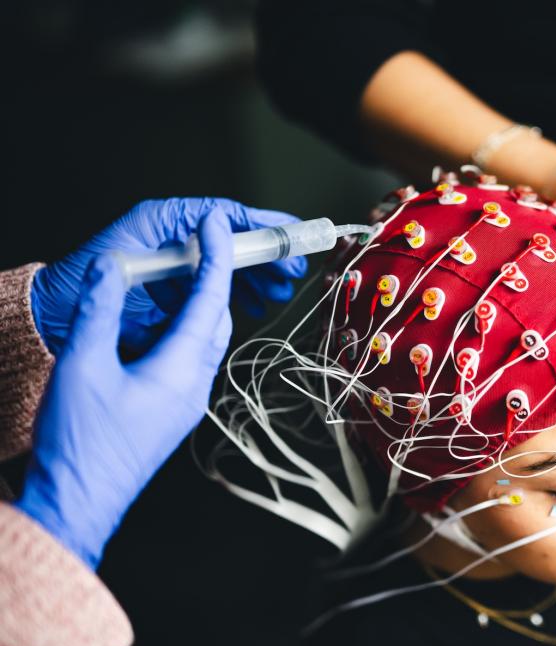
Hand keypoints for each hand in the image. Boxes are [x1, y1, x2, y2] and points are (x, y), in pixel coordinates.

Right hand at [16, 205, 238, 567]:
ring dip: (200, 306)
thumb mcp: (81, 366)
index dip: (217, 256)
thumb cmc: (80, 440)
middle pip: (217, 319)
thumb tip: (113, 267)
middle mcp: (195, 384)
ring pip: (205, 341)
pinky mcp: (172, 412)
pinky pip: (189, 359)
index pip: (210, 300)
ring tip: (182, 275)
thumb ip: (99, 312)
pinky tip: (159, 323)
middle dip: (214, 278)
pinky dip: (184, 331)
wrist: (79, 500)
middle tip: (203, 242)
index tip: (219, 223)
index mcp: (181, 369)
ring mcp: (186, 402)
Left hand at [30, 197, 306, 354]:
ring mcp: (178, 263)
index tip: (293, 233)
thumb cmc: (84, 284)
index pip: (224, 214)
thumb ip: (175, 238)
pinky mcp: (177, 290)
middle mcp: (175, 237)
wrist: (58, 317)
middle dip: (267, 255)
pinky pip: (217, 288)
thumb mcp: (134, 256)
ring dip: (257, 278)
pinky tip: (252, 306)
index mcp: (165, 220)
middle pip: (234, 240)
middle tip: (292, 272)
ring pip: (230, 265)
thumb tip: (220, 221)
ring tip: (277, 294)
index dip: (263, 222)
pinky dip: (238, 296)